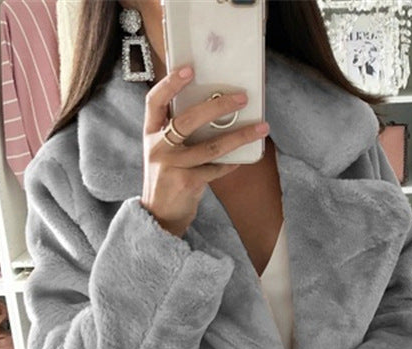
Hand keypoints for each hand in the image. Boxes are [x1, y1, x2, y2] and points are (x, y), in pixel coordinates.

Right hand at [140, 64, 269, 237]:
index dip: (170, 83)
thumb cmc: (167, 180)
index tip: (189, 69)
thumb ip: (178, 134)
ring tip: (260, 128)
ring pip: (210, 146)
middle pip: (188, 119)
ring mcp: (172, 166)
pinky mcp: (186, 183)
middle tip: (241, 98)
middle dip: (217, 106)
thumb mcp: (164, 153)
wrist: (159, 217)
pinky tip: (243, 157)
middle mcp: (158, 147)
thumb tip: (215, 112)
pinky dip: (231, 163)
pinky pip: (216, 169)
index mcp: (150, 134)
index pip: (154, 101)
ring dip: (239, 137)